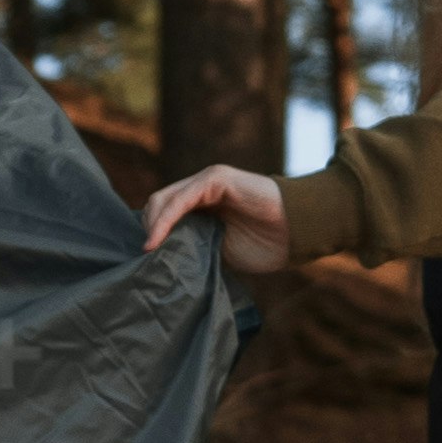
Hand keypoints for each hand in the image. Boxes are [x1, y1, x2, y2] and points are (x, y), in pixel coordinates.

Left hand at [144, 160, 291, 294]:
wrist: (297, 233)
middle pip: (158, 205)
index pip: (162, 215)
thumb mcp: (219, 251)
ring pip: (165, 199)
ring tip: (149, 249)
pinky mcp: (216, 180)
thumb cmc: (265, 245)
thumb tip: (162, 262)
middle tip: (146, 256)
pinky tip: (158, 238)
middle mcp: (199, 190)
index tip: (144, 260)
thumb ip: (194, 248)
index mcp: (200, 206)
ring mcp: (207, 182)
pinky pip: (183, 197)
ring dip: (152, 225)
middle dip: (148, 229)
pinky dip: (166, 218)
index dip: (151, 234)